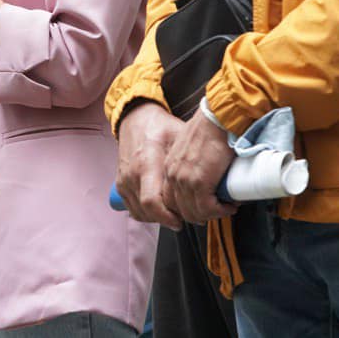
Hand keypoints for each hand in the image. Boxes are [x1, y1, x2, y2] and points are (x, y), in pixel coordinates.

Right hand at [116, 102, 185, 228]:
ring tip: (177, 214)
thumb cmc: (159, 127)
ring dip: (159, 219)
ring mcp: (124, 180)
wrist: (136, 118)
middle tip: (187, 219)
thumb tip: (217, 174)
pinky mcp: (121, 183)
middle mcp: (133, 174)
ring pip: (140, 213)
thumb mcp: (180, 136)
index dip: (168, 216)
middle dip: (168, 220)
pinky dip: (148, 215)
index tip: (184, 220)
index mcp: (147, 163)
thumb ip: (192, 159)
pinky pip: (133, 208)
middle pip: (148, 211)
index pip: (153, 201)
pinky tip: (162, 211)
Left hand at [163, 106, 237, 224]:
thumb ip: (192, 164)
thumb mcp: (192, 148)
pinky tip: (230, 206)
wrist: (217, 119)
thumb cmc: (210, 129)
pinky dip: (221, 211)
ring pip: (195, 212)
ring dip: (213, 214)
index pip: (170, 200)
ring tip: (227, 207)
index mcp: (170, 167)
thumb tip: (206, 178)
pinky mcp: (199, 182)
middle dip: (202, 215)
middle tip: (218, 210)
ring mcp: (184, 179)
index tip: (203, 207)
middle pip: (181, 210)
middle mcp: (173, 175)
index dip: (187, 208)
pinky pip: (208, 208)